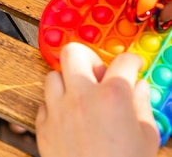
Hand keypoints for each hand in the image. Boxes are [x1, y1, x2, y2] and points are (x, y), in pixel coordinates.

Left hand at [36, 42, 158, 156]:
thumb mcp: (147, 137)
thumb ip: (142, 106)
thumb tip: (139, 88)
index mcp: (113, 96)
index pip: (123, 61)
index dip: (132, 61)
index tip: (132, 65)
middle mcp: (81, 96)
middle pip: (73, 53)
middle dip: (87, 57)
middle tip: (97, 69)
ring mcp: (58, 110)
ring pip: (52, 75)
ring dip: (67, 81)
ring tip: (80, 94)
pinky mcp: (43, 127)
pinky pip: (43, 103)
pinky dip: (55, 106)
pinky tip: (68, 117)